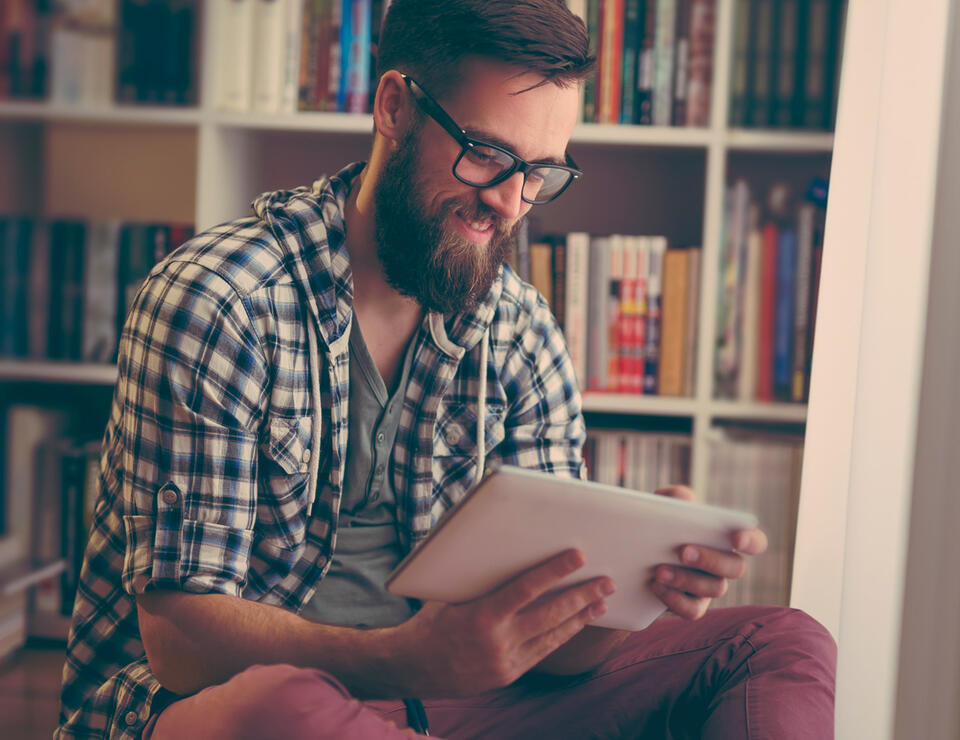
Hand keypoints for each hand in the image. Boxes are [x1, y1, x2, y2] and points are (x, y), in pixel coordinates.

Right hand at [393, 549, 613, 696]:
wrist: (413, 666)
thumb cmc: (430, 619)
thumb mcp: (449, 592)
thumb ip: (480, 575)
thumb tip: (503, 540)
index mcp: (481, 616)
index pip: (526, 589)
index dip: (555, 571)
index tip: (578, 556)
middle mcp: (498, 642)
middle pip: (550, 614)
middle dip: (582, 595)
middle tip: (606, 580)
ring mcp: (506, 662)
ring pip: (553, 635)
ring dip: (580, 616)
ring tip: (602, 599)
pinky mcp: (510, 673)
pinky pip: (544, 650)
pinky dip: (564, 634)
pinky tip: (578, 621)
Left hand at [648, 485, 767, 619]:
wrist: (637, 550)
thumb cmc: (659, 523)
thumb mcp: (662, 506)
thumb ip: (674, 497)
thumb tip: (685, 500)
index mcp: (726, 538)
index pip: (755, 542)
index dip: (751, 541)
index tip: (735, 538)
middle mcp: (725, 565)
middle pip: (735, 568)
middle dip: (711, 560)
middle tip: (683, 551)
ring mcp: (710, 587)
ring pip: (715, 589)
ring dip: (686, 579)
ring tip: (659, 570)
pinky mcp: (692, 605)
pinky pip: (693, 610)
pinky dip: (674, 599)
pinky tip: (655, 586)